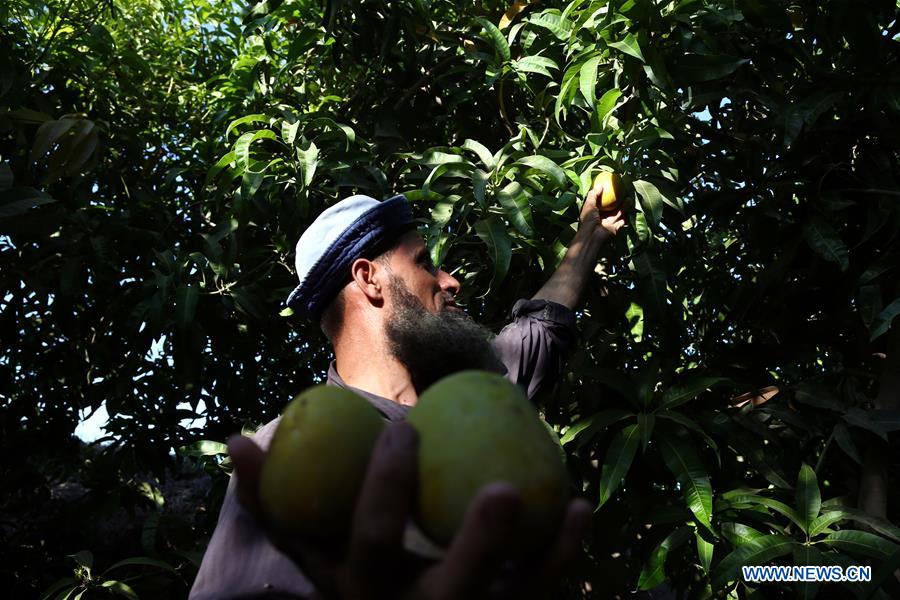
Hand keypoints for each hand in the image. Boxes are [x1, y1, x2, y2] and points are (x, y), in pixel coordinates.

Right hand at [228, 422, 590, 598]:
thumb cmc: (351, 581)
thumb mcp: (310, 552)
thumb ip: (274, 500)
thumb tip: (237, 441)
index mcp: (364, 590)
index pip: (371, 541)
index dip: (384, 487)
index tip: (403, 424)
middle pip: (452, 590)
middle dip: (477, 544)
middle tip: (502, 486)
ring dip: (543, 558)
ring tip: (567, 504)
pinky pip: (539, 594)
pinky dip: (562, 556)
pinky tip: (579, 506)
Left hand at [579, 187, 625, 239]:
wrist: (593, 236)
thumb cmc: (588, 220)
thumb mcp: (588, 204)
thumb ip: (593, 194)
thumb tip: (600, 185)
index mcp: (594, 212)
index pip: (601, 203)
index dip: (605, 196)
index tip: (611, 189)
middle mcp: (601, 218)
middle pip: (611, 208)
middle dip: (618, 201)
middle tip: (623, 193)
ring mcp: (608, 224)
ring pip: (618, 213)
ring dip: (624, 207)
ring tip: (629, 199)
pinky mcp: (615, 228)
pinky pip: (622, 221)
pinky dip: (626, 215)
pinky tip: (630, 208)